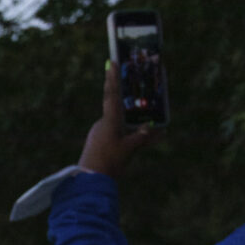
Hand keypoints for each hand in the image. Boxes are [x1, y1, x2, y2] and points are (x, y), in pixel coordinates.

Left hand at [78, 60, 158, 178]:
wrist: (89, 183)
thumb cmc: (108, 163)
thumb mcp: (129, 149)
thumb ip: (143, 137)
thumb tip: (155, 130)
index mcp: (109, 121)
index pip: (112, 95)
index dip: (113, 78)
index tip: (111, 62)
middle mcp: (103, 124)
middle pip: (120, 110)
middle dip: (133, 105)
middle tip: (140, 93)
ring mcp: (100, 134)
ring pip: (121, 125)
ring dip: (135, 126)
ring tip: (155, 130)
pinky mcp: (99, 145)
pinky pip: (118, 137)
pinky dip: (131, 138)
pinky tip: (149, 142)